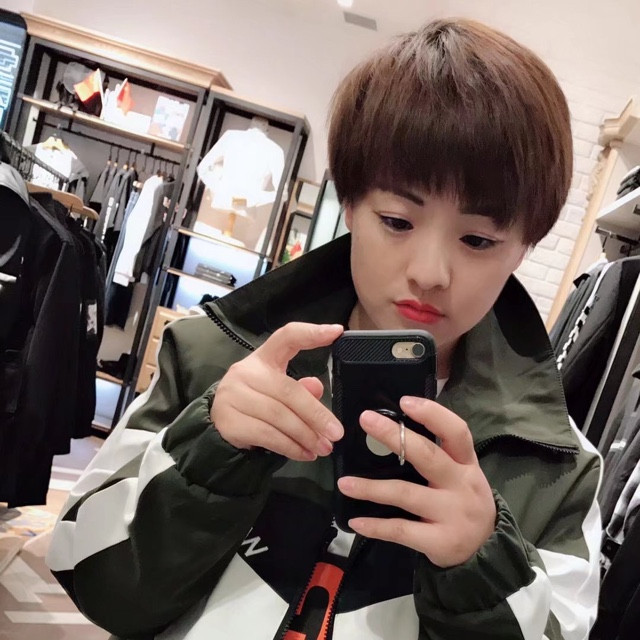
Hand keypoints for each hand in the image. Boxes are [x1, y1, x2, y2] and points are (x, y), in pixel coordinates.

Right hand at [211, 322, 344, 461]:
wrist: (218, 424)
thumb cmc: (257, 403)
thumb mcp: (279, 392)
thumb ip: (300, 389)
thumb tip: (317, 387)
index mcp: (263, 358)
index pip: (286, 337)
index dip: (310, 333)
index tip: (336, 332)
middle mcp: (245, 372)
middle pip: (288, 391)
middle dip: (316, 415)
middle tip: (336, 433)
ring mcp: (233, 396)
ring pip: (279, 417)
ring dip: (306, 436)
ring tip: (323, 448)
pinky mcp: (229, 421)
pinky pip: (267, 436)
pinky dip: (290, 447)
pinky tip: (304, 454)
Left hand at [337, 397, 495, 567]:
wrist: (487, 551)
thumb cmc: (462, 501)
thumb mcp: (460, 474)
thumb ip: (436, 455)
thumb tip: (391, 429)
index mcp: (466, 463)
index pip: (456, 431)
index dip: (432, 414)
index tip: (404, 401)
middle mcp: (462, 484)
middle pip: (427, 455)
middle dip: (394, 436)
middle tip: (366, 420)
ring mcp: (453, 514)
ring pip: (406, 494)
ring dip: (371, 488)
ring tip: (344, 483)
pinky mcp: (441, 541)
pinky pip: (402, 530)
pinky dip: (376, 526)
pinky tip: (356, 520)